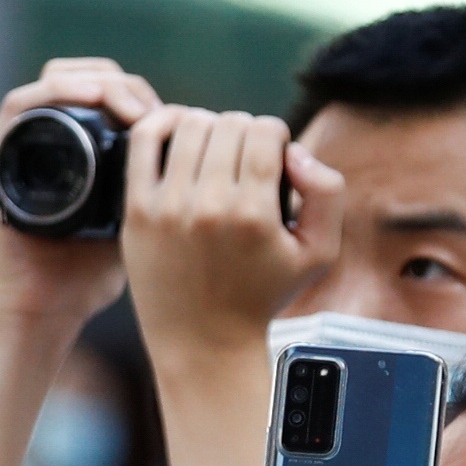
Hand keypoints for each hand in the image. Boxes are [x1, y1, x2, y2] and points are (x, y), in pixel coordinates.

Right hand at [0, 61, 157, 335]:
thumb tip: (206, 159)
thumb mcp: (133, 220)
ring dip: (93, 82)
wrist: (44, 308)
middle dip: (121, 86)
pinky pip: (20, 103)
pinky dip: (55, 92)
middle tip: (147, 110)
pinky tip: (91, 101)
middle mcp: (47, 139)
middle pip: (85, 79)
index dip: (138, 95)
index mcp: (78, 149)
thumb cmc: (89, 276)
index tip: (170, 116)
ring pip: (56, 79)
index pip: (109, 95)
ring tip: (124, 105)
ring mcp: (19, 145)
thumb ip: (154, 188)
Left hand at [120, 107, 341, 360]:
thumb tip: (293, 151)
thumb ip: (327, 191)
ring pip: (191, 124)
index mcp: (254, 214)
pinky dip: (163, 122)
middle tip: (243, 162)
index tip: (271, 161)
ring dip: (209, 127)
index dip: (275, 137)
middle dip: (244, 133)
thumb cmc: (262, 296)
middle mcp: (209, 208)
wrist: (204, 343)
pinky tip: (178, 134)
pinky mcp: (138, 212)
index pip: (266, 131)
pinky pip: (144, 139)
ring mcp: (168, 208)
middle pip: (230, 123)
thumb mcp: (319, 253)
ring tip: (215, 152)